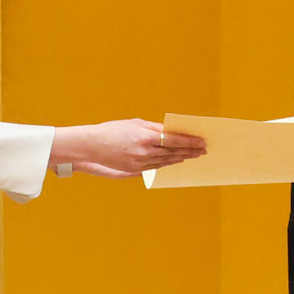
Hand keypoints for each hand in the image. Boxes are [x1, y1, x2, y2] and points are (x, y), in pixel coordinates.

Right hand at [53, 119, 206, 179]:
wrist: (91, 145)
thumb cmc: (113, 130)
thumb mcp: (135, 124)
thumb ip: (154, 128)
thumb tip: (171, 131)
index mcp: (145, 136)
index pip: (174, 140)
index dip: (189, 142)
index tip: (201, 141)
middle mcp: (144, 151)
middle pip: (173, 152)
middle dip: (190, 151)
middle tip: (203, 150)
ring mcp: (139, 162)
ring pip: (166, 161)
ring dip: (181, 158)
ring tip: (193, 156)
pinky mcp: (134, 169)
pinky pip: (156, 167)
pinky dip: (168, 163)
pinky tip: (176, 161)